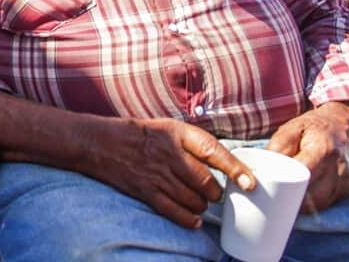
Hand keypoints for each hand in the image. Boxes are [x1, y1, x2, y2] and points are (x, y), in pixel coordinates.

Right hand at [86, 117, 256, 228]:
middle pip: (206, 182)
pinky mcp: (145, 190)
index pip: (214, 152)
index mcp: (177, 133)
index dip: (235, 169)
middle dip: (215, 192)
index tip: (249, 183)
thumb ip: (193, 143)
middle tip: (215, 192)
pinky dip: (188, 218)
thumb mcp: (168, 127)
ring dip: (202, 205)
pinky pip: (174, 210)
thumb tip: (222, 163)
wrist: (98, 142)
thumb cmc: (138, 134)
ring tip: (201, 201)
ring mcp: (156, 174)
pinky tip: (194, 219)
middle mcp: (169, 154)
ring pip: (193, 199)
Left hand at [267, 101, 348, 212]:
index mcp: (322, 149)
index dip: (286, 184)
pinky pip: (327, 203)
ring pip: (320, 203)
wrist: (341, 125)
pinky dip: (312, 204)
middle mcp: (337, 167)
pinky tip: (299, 200)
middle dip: (292, 199)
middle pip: (312, 194)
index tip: (270, 188)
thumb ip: (277, 148)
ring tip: (283, 200)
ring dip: (302, 205)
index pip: (304, 174)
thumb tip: (263, 168)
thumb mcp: (290, 129)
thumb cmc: (311, 127)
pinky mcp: (346, 188)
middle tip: (272, 198)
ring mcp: (345, 180)